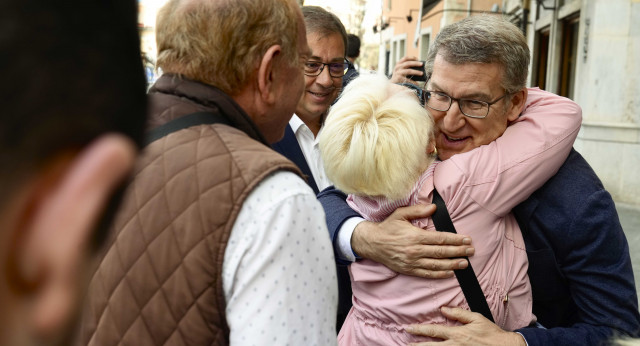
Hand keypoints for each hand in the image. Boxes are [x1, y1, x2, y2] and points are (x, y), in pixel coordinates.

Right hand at [351, 204, 473, 278]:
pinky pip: (427, 273)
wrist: (372, 243)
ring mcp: (412, 261)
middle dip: (459, 252)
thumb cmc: (388, 227)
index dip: (456, 240)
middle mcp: (415, 250)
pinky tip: (449, 273)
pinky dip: (439, 274)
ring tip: (465, 263)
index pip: (441, 238)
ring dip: (453, 264)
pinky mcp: (408, 270)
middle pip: (442, 252)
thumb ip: (418, 210)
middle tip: (471, 251)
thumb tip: (433, 208)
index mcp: (416, 236)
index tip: (467, 240)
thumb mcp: (401, 214)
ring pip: (437, 264)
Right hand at [389, 56, 424, 84]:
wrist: (392, 85)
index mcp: (398, 64)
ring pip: (409, 71)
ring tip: (422, 73)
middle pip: (408, 63)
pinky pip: (408, 79)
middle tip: (422, 64)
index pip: (405, 58)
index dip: (412, 58)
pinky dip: (413, 82)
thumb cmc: (399, 77)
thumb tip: (419, 67)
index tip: (418, 59)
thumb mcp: (401, 70)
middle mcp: (397, 67)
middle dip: (416, 63)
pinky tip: (417, 83)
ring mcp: (398, 73)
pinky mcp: (399, 79)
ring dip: (416, 72)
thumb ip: (407, 67)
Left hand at [406, 307, 526, 345]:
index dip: (419, 329)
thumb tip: (444, 309)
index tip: (408, 328)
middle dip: (417, 345)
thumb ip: (459, 313)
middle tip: (405, 343)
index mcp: (457, 334)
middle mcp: (455, 345)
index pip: (433, 331)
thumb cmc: (491, 333)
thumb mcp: (476, 318)